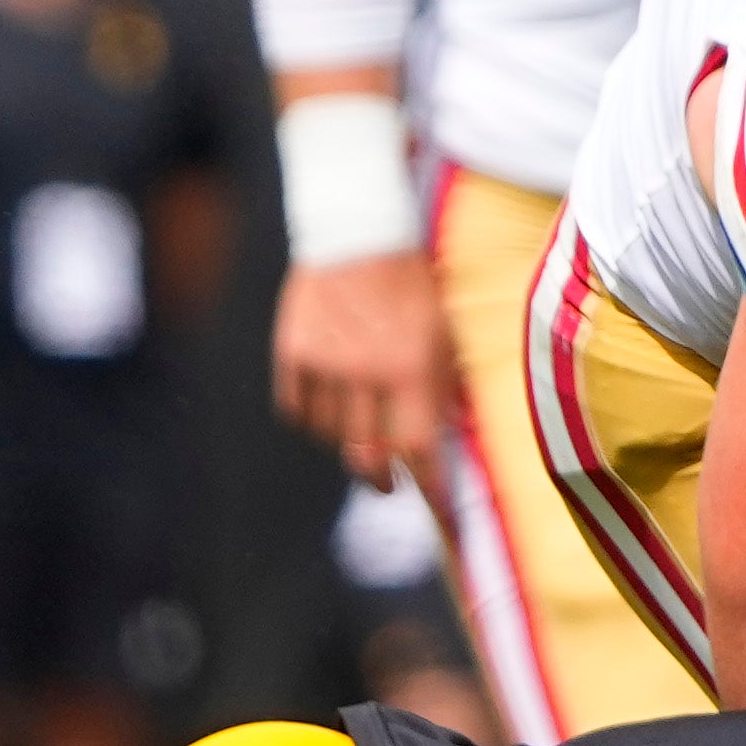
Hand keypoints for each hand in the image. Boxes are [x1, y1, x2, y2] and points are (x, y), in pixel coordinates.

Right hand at [273, 248, 457, 490]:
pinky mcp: (292, 350)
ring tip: (362, 429)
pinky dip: (315, 419)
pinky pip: (299, 410)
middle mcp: (366, 371)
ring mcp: (325, 362)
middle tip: (391, 484)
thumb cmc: (414, 279)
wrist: (357, 226)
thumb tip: (453, 438)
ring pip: (334, 436)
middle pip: (370, 456)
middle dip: (385, 480)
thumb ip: (448, 386)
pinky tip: (330, 409)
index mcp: (413, 367)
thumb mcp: (446, 330)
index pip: (422, 451)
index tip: (443, 519)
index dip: (433, 494)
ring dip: (351, 442)